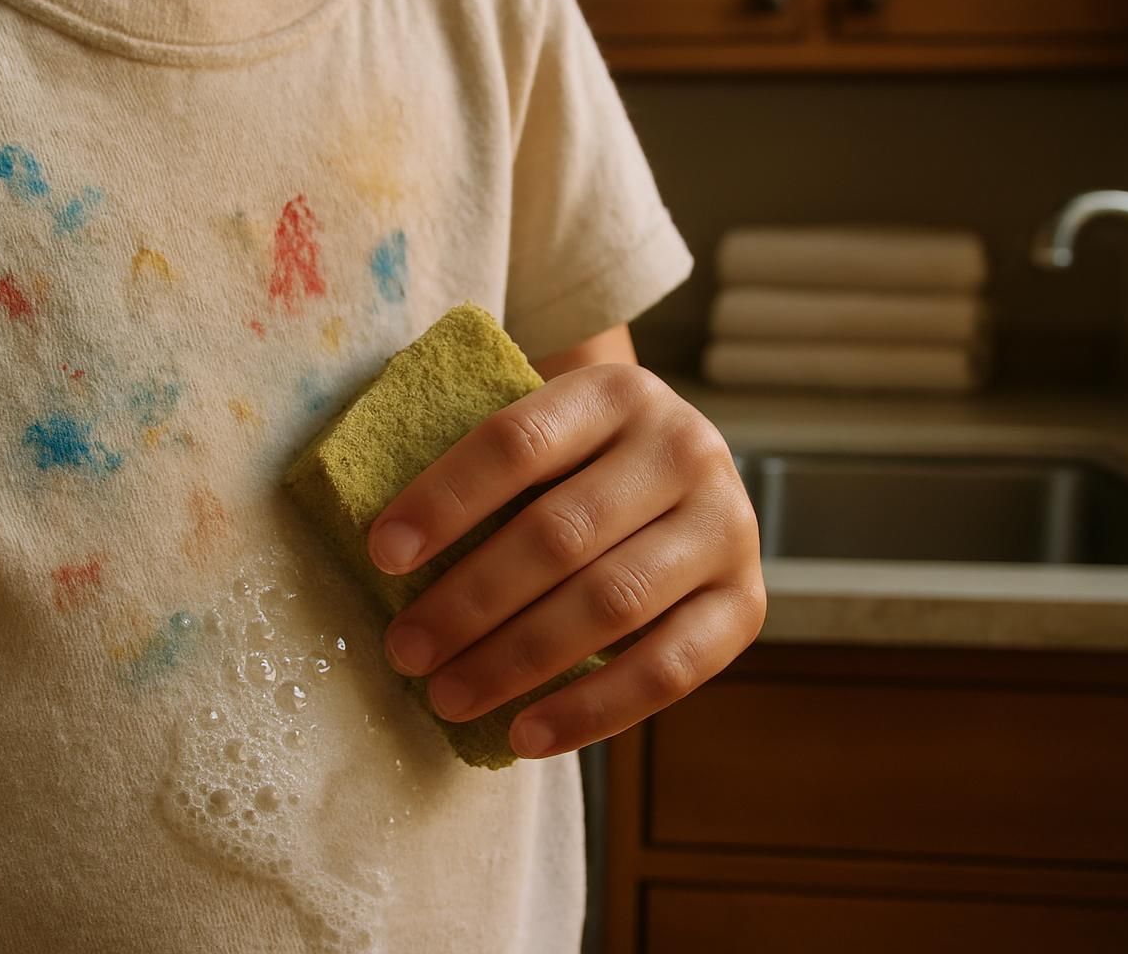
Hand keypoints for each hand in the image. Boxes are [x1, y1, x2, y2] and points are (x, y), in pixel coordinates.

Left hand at [366, 363, 764, 759]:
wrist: (679, 479)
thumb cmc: (577, 467)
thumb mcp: (545, 440)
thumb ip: (487, 479)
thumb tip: (390, 556)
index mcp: (615, 392)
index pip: (518, 442)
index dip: (444, 500)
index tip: (381, 557)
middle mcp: (684, 447)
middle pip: (560, 534)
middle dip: (469, 601)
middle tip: (405, 651)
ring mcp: (727, 526)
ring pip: (611, 604)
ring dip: (516, 661)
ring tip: (447, 696)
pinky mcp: (746, 603)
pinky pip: (669, 670)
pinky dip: (590, 710)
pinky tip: (524, 735)